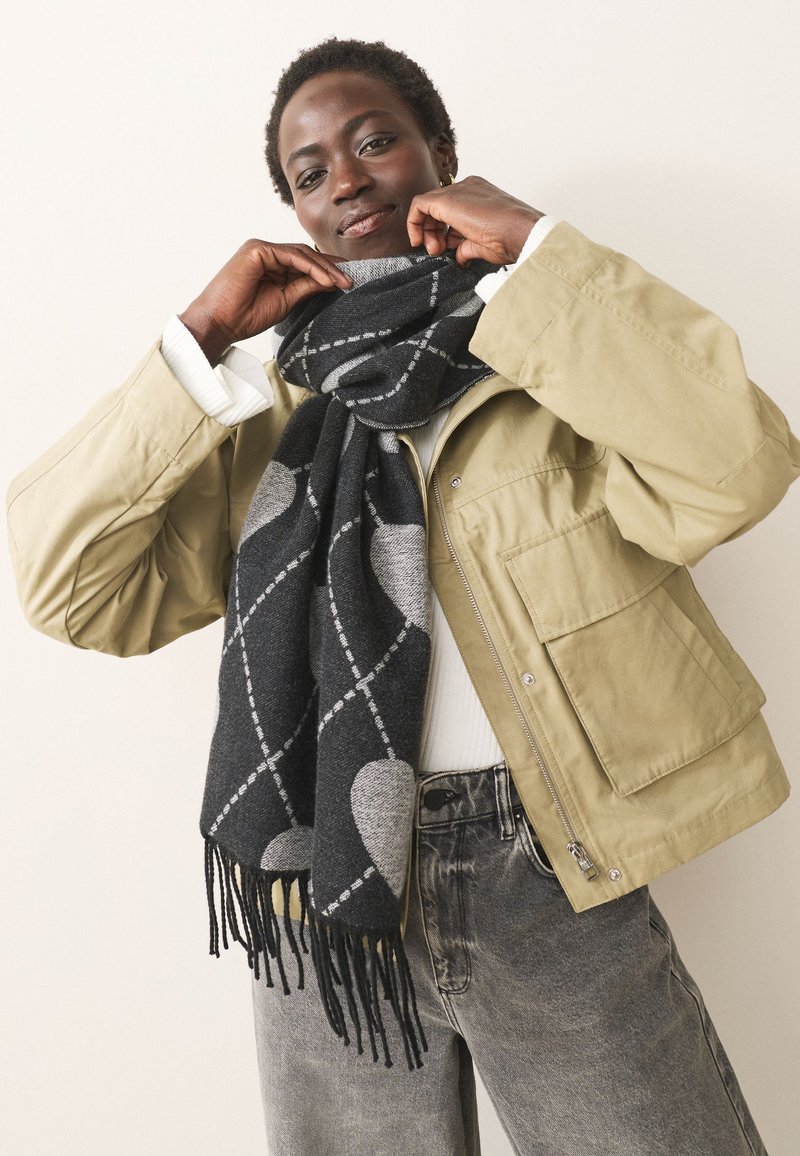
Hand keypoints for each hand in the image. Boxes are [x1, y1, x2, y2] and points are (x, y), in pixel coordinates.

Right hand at [178, 240, 351, 365]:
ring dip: (325, 268)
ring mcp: (260, 249)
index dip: (327, 270)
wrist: (221, 324)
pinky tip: (326, 280)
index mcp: (270, 265)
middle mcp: (265, 253)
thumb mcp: (286, 301)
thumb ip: (306, 287)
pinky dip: (311, 267)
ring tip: (343, 282)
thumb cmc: (245, 317)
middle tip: (352, 280)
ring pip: (301, 254)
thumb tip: (332, 282)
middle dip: (331, 267)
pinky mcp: (257, 249)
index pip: (305, 263)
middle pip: (306, 255)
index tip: (348, 281)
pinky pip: (292, 256)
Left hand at [406, 175, 543, 267]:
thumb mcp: (484, 244)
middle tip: (437, 251)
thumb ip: (466, 246)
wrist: (523, 232)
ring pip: (428, 206)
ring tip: (435, 250)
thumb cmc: (512, 239)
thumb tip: (459, 256)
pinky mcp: (447, 200)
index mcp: (479, 196)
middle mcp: (468, 189)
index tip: (444, 250)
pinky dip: (414, 223)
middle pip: (438, 208)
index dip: (444, 233)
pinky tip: (419, 241)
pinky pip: (419, 204)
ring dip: (425, 231)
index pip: (452, 212)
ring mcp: (458, 192)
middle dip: (432, 232)